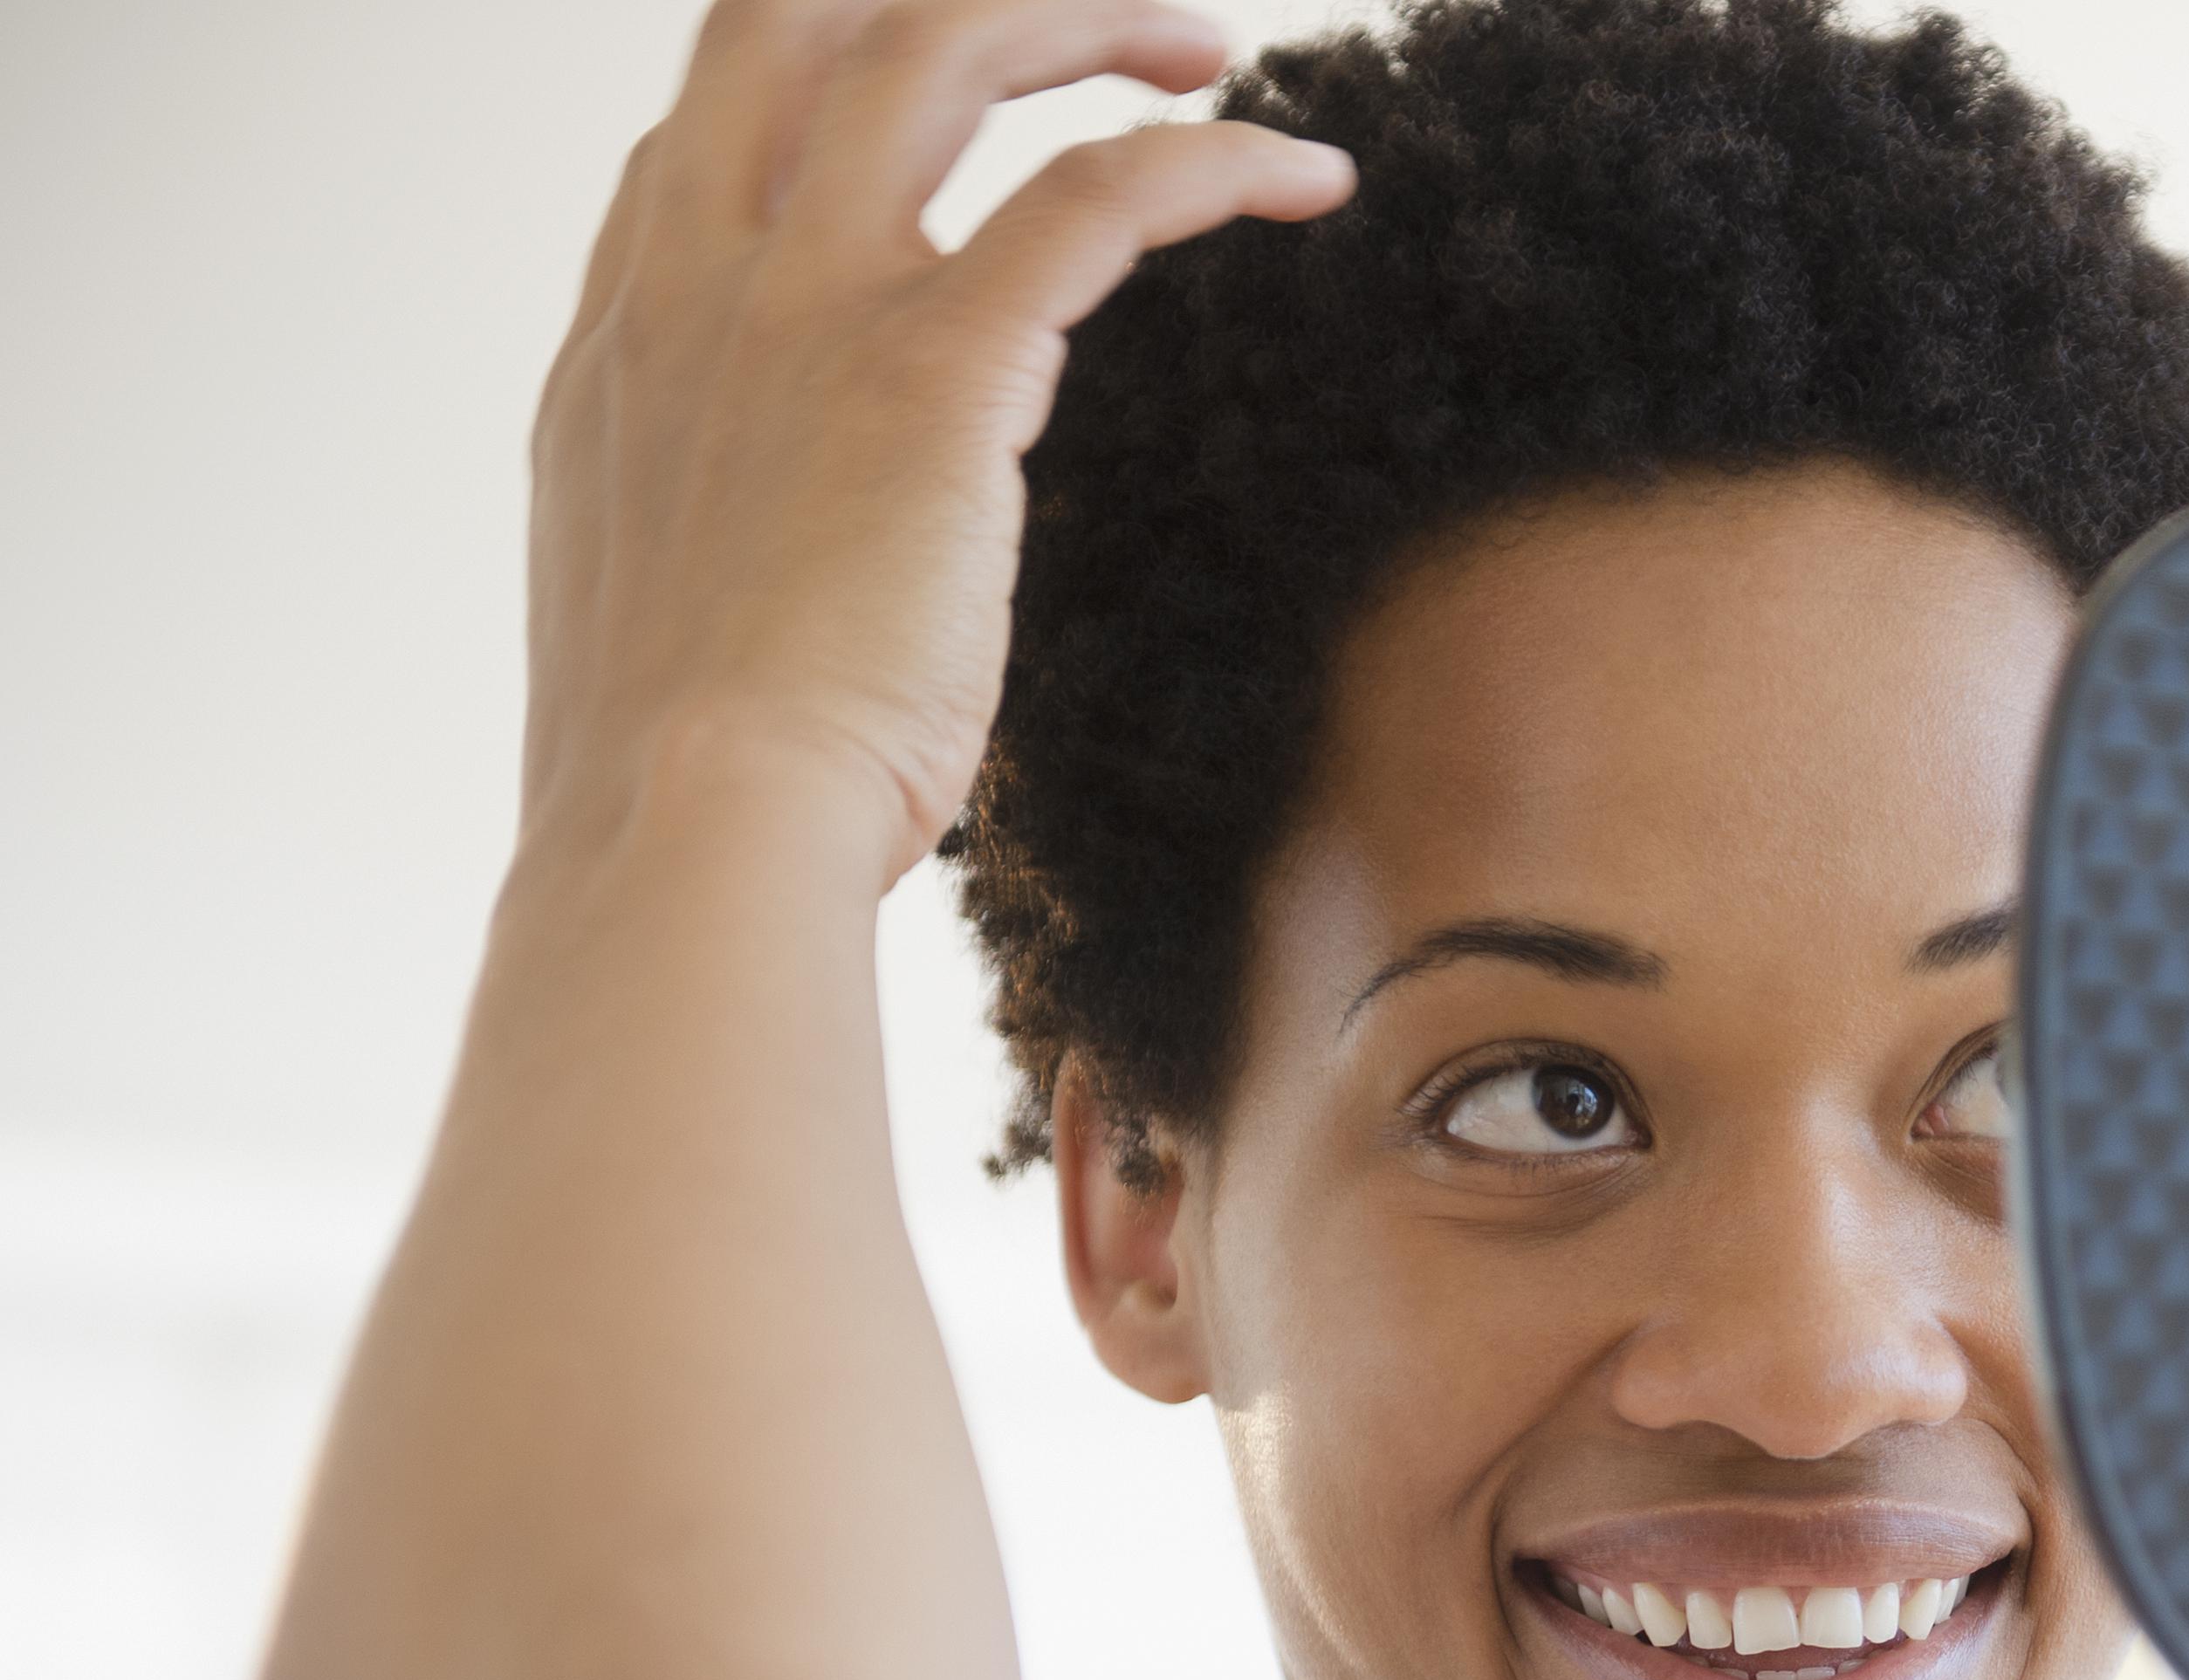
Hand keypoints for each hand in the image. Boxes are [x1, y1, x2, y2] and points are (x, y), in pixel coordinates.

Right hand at [520, 0, 1351, 875]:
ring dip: (1086, 16)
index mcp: (626, 342)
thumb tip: (778, 566)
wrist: (689, 837)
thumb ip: (718, 532)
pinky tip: (1309, 176)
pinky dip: (1211, 160)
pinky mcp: (931, 365)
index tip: (939, 103)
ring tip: (1209, 48)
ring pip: (941, 43)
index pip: (705, 126)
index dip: (823, 75)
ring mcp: (802, 304)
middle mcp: (695, 284)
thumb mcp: (662, 616)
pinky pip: (1095, 193)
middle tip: (1107, 28)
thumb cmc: (696, 790)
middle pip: (802, 19)